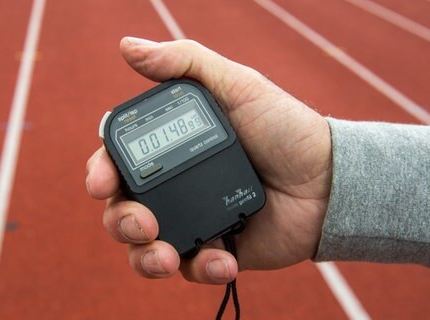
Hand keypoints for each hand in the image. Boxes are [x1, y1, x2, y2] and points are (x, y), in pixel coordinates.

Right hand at [86, 37, 331, 283]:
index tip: (101, 183)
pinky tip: (224, 259)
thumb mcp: (237, 84)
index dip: (101, 173)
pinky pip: (191, 268)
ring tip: (167, 256)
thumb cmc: (284, 127)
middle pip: (122, 210)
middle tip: (143, 223)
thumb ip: (185, 63)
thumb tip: (128, 47)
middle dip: (121, 221)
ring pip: (145, 248)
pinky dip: (201, 268)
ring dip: (145, 257)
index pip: (119, 162)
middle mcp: (175, 186)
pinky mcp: (217, 249)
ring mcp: (193, 220)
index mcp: (171, 149)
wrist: (329, 180)